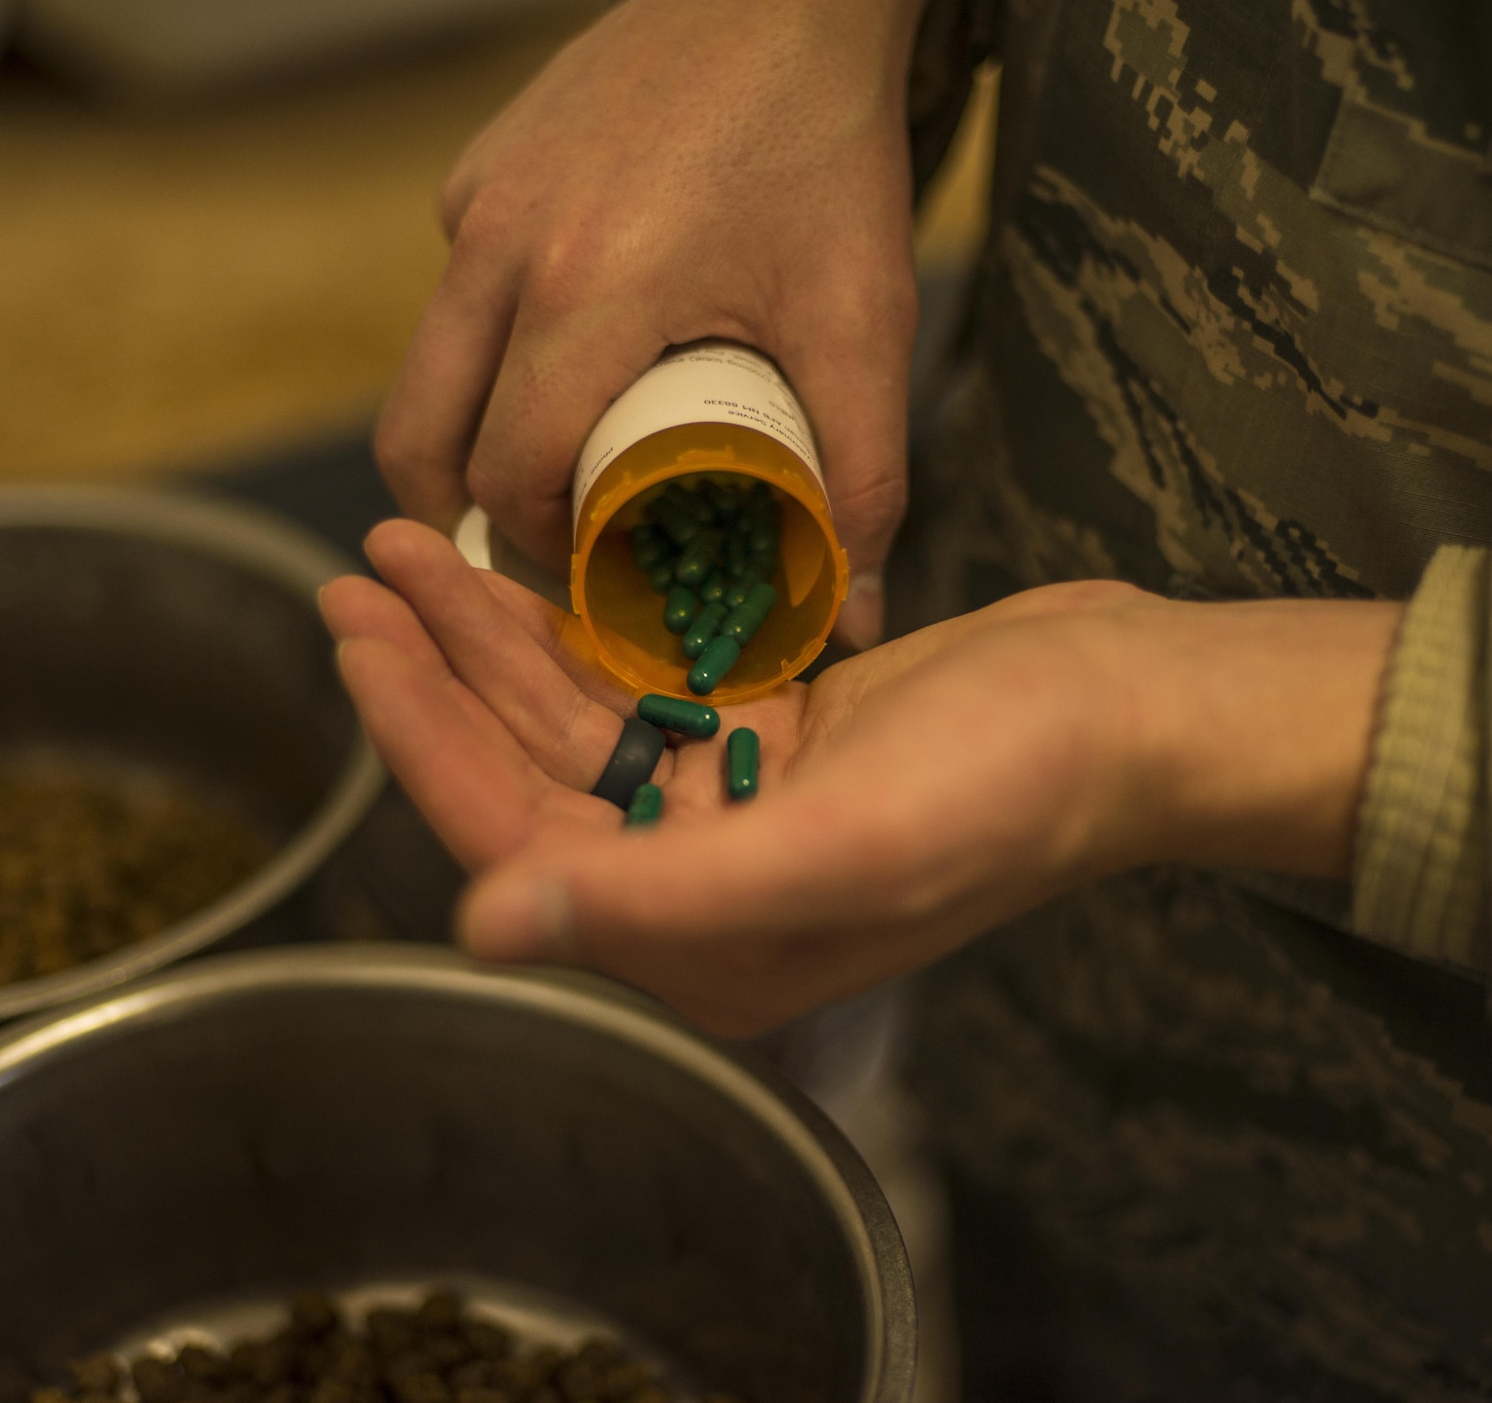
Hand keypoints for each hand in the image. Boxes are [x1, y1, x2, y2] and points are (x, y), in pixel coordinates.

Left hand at [323, 521, 1401, 1034]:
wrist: (1134, 711)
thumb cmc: (1010, 782)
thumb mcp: (836, 842)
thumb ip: (660, 898)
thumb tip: (485, 926)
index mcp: (699, 946)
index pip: (515, 836)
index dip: (421, 735)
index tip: (357, 630)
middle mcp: (697, 891)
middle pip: (523, 770)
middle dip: (435, 670)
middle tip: (361, 565)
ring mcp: (728, 809)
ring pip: (569, 716)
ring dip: (490, 635)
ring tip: (411, 545)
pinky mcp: (761, 740)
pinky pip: (636, 679)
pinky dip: (578, 622)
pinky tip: (527, 562)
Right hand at [374, 0, 936, 648]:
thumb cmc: (826, 147)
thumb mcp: (862, 318)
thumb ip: (867, 475)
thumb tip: (855, 616)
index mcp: (584, 295)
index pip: (504, 477)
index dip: (536, 551)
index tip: (591, 573)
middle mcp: (500, 248)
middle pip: (421, 440)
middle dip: (464, 517)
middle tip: (541, 548)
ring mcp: (476, 204)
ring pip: (428, 370)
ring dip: (472, 434)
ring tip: (560, 461)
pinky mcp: (476, 172)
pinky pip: (458, 295)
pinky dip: (497, 346)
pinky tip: (581, 338)